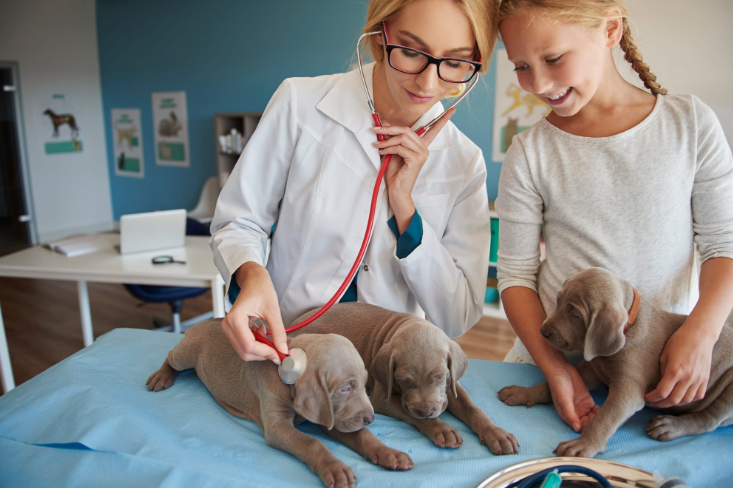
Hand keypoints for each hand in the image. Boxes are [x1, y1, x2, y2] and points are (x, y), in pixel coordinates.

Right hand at [221, 262, 287, 363]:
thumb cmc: (261, 290)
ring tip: (269, 334)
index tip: (280, 355)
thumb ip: (278, 332)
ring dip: (260, 349)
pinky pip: (244, 345)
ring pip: (244, 351)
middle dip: (263, 354)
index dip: (265, 352)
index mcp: (235, 318)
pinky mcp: (232, 330)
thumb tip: (283, 351)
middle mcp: (227, 325)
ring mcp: (228, 328)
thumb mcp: (273, 310)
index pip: (249, 345)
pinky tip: (262, 331)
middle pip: (245, 351)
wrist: (253, 280)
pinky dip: (256, 344)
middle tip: (279, 349)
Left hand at [373, 108, 454, 232]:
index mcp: (421, 146)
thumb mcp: (391, 152)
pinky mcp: (416, 159)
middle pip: (406, 130)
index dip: (443, 119)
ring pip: (402, 137)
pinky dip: (388, 148)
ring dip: (386, 140)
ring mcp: (421, 154)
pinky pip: (400, 148)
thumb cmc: (395, 174)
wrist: (396, 192)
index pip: (434, 129)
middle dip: (389, 128)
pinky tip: (382, 152)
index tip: (453, 109)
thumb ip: (391, 138)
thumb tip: (384, 123)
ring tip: (376, 145)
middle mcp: (424, 148)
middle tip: (375, 129)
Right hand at [545, 362, 599, 431]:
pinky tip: (605, 411)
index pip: (579, 428)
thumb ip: (570, 414)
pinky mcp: (588, 400)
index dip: (587, 429)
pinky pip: (596, 410)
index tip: (594, 427)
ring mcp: (582, 407)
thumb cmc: (558, 385)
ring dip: (598, 419)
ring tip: (605, 417)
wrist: (561, 369)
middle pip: (587, 424)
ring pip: (593, 418)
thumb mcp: (563, 400)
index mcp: (567, 416)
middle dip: (594, 425)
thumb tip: (577, 429)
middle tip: (602, 422)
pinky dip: (600, 412)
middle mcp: (575, 414)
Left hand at [645, 320, 714, 407]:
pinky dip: (688, 399)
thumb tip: (658, 384)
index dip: (653, 398)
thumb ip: (662, 371)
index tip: (647, 397)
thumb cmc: (679, 341)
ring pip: (686, 400)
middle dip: (661, 404)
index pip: (662, 393)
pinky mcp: (705, 379)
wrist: (699, 335)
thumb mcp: (664, 355)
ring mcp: (698, 380)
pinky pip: (697, 396)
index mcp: (674, 371)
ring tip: (665, 401)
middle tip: (654, 402)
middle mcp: (687, 378)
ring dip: (674, 403)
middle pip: (673, 400)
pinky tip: (681, 397)